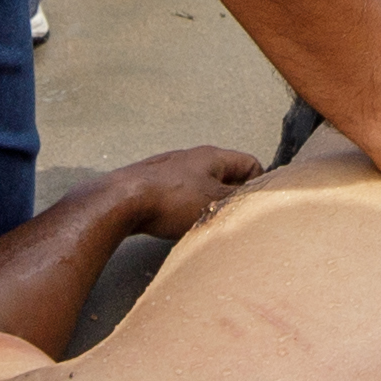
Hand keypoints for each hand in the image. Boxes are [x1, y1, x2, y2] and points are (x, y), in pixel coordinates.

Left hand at [113, 145, 270, 241]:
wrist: (122, 200)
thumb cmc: (171, 199)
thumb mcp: (216, 202)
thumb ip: (242, 200)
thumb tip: (258, 200)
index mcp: (213, 156)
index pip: (250, 163)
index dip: (257, 186)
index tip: (253, 207)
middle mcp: (193, 158)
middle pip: (226, 176)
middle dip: (232, 199)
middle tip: (231, 219)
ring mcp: (172, 170)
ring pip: (203, 187)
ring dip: (208, 206)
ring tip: (205, 225)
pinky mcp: (154, 184)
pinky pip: (181, 196)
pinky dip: (186, 210)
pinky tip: (180, 224)